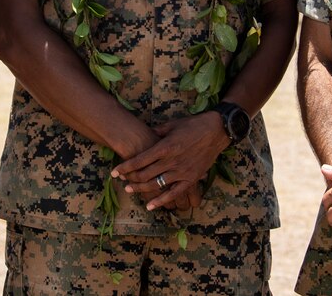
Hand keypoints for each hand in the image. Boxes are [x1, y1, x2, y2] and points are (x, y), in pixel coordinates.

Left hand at [112, 113, 229, 210]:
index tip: (114, 172)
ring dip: (141, 189)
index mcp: (165, 147)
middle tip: (121, 181)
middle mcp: (171, 161)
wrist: (217, 130)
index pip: (139, 160)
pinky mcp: (191, 179)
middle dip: (130, 178)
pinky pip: (174, 193)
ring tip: (129, 190)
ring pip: (156, 185)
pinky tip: (150, 206)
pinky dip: (161, 201)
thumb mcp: (172, 124)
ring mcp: (181, 171)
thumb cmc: (193, 125)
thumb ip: (157, 132)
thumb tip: (144, 134)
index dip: (125, 167)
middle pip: (145, 174)